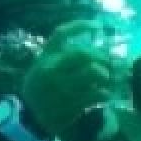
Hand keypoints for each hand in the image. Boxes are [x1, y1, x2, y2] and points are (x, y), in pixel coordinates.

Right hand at [20, 20, 116, 139]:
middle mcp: (51, 70)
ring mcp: (61, 87)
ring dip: (105, 74)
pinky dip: (105, 93)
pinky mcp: (71, 104)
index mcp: (45, 58)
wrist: (31, 115)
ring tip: (106, 79)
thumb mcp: (44, 66)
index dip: (80, 26)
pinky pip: (97, 93)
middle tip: (108, 63)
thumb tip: (94, 48)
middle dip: (101, 57)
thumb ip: (62, 55)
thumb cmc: (43, 86)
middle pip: (83, 54)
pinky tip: (104, 94)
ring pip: (94, 72)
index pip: (61, 34)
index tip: (97, 25)